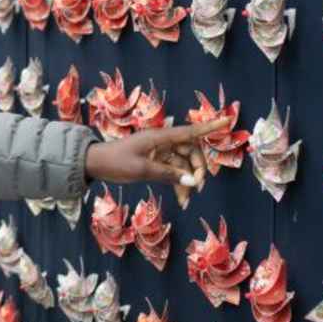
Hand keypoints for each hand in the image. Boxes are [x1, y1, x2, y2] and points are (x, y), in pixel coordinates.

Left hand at [84, 120, 227, 191]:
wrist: (95, 164)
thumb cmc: (116, 162)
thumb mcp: (142, 169)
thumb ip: (168, 174)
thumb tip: (193, 181)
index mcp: (160, 137)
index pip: (190, 131)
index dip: (210, 127)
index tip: (228, 121)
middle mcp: (163, 143)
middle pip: (191, 152)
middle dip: (198, 169)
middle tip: (197, 187)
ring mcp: (160, 153)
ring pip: (183, 165)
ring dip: (187, 181)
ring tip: (186, 200)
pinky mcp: (156, 163)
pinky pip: (173, 172)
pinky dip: (178, 184)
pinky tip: (182, 199)